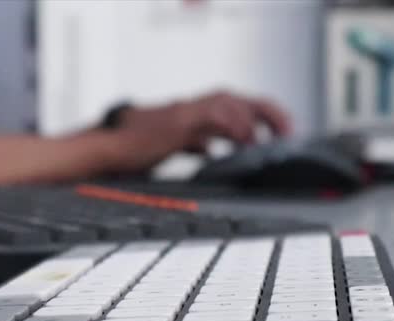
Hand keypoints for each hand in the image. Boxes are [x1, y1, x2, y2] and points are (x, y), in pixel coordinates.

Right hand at [106, 90, 290, 170]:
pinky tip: (245, 142)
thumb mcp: (170, 144)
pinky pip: (212, 118)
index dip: (259, 114)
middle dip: (266, 111)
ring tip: (269, 138)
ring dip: (253, 118)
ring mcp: (184, 113)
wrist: (106, 149)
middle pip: (237, 98)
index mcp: (191, 112)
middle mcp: (191, 107)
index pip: (233, 104)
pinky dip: (232, 127)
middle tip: (288, 131)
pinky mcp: (177, 124)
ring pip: (228, 103)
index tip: (278, 130)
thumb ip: (193, 141)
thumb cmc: (133, 147)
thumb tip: (210, 148)